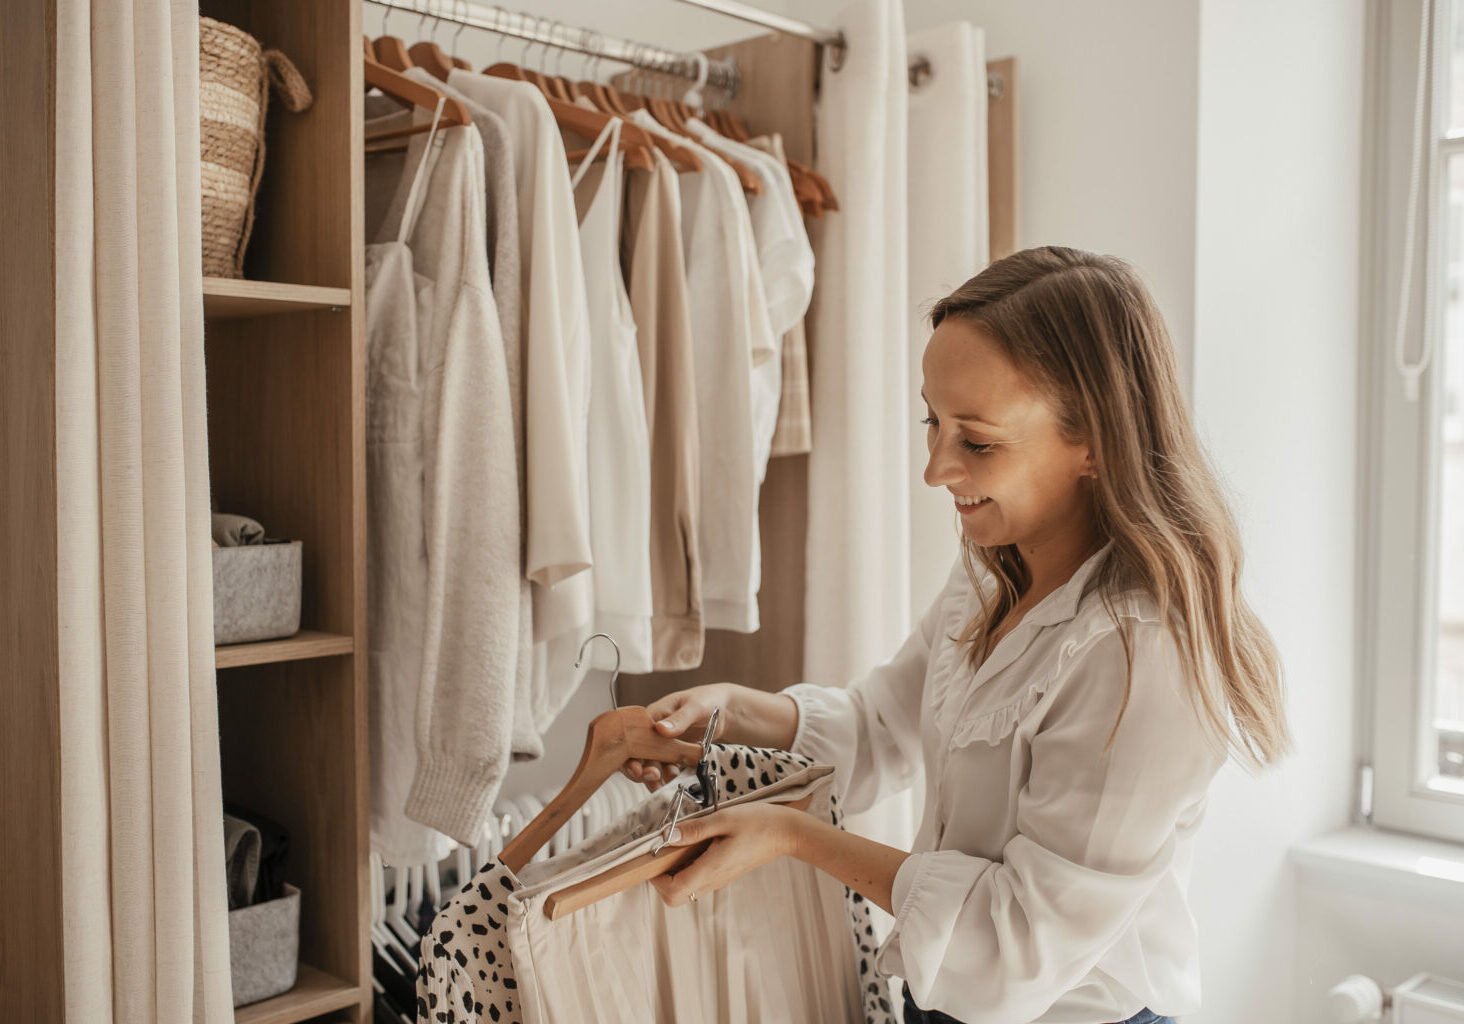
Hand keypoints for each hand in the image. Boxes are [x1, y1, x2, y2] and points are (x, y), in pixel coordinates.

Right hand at [622, 683, 731, 792]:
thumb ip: (679, 719)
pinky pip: (666, 768)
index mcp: (652, 716)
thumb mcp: (694, 707)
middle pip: (638, 754)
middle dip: (641, 769)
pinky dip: (667, 777)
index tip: (637, 768)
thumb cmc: (706, 700)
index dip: (631, 754)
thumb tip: (660, 728)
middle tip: (653, 776)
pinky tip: (672, 780)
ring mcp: (662, 744)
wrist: (723, 709)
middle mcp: (653, 731)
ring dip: (654, 776)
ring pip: (651, 764)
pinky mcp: (673, 755)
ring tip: (664, 781)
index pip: (634, 736)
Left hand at [649, 803, 803, 906]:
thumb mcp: (724, 818)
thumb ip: (695, 829)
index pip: (673, 892)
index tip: (656, 856)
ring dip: (675, 872)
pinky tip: (694, 844)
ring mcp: (719, 879)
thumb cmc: (759, 822)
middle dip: (662, 878)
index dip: (657, 879)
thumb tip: (668, 836)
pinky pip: (698, 879)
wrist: (787, 832)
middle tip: (664, 851)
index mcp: (712, 869)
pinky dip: (688, 868)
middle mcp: (713, 880)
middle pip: (676, 897)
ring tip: (679, 844)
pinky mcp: (724, 873)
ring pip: (686, 890)